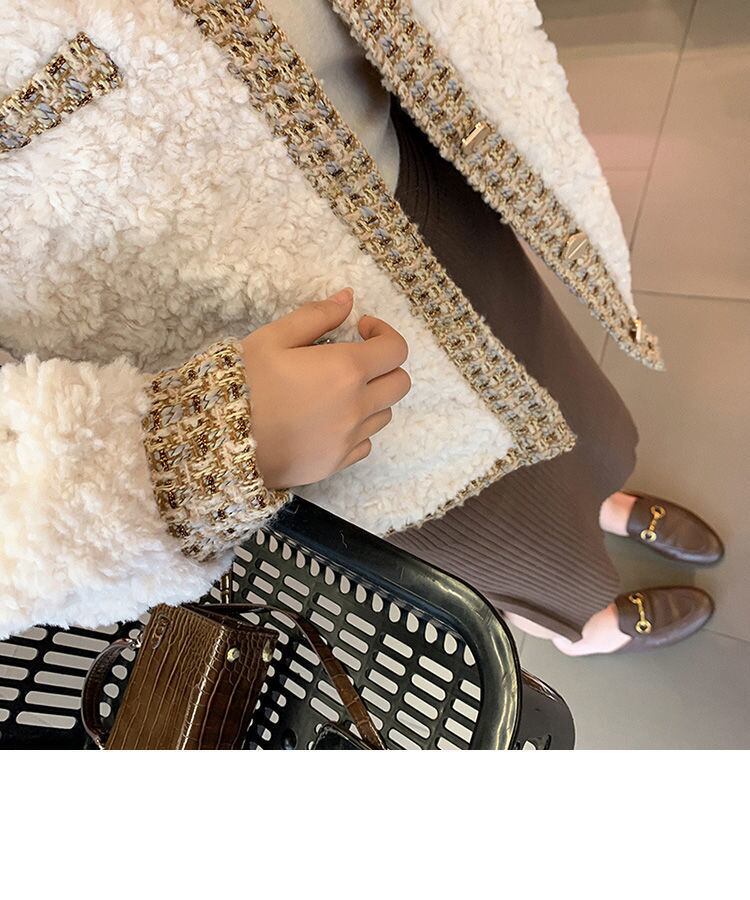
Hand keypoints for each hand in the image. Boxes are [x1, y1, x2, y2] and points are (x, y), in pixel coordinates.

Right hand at [241, 288, 410, 488]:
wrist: (220, 441)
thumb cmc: (243, 383)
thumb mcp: (273, 338)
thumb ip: (316, 315)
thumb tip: (348, 298)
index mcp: (346, 370)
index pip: (396, 350)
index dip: (384, 333)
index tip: (360, 329)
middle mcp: (357, 407)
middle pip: (400, 384)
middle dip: (384, 366)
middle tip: (354, 359)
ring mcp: (349, 439)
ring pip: (384, 414)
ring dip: (372, 397)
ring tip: (338, 391)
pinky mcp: (336, 463)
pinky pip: (365, 443)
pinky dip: (357, 429)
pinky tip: (329, 420)